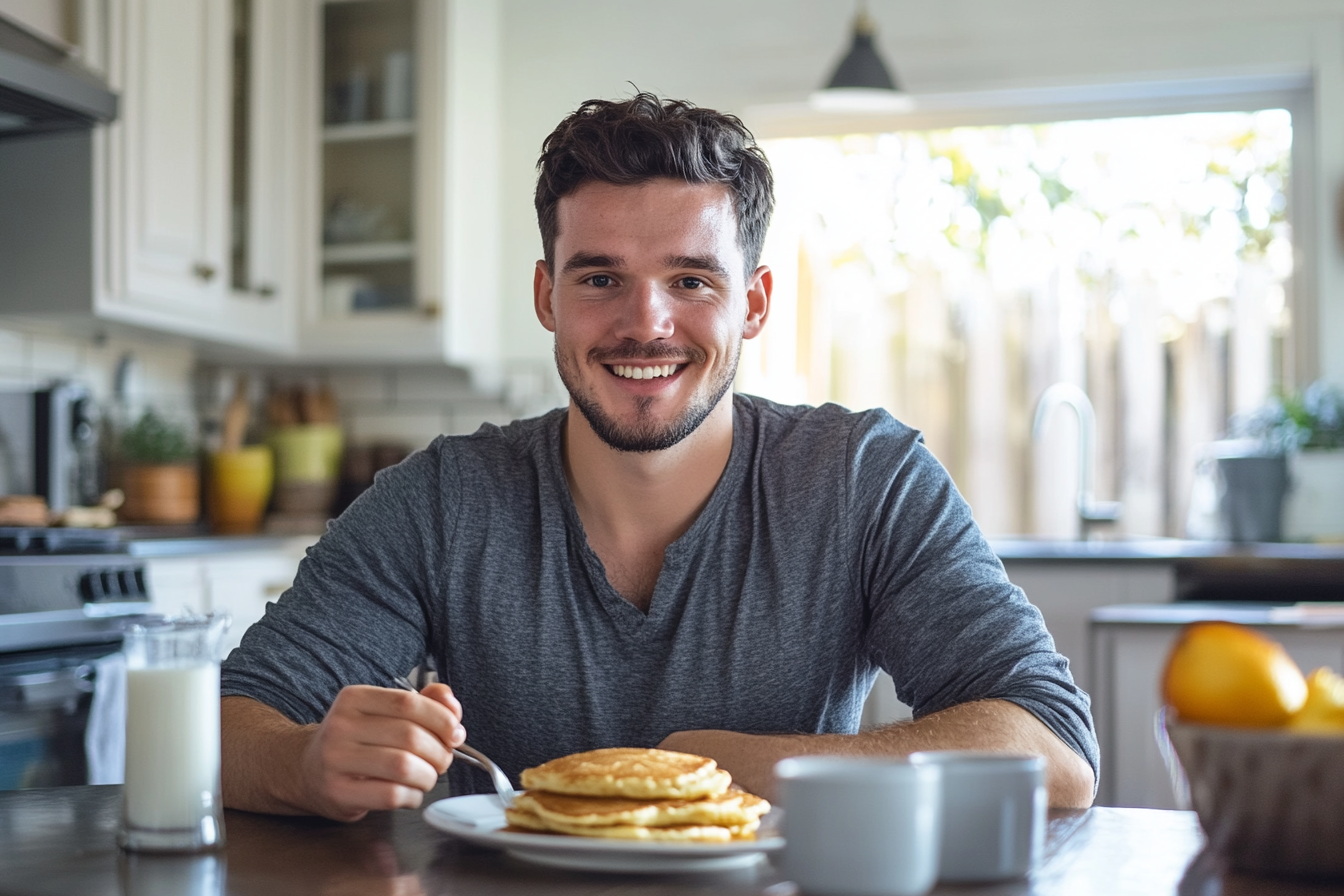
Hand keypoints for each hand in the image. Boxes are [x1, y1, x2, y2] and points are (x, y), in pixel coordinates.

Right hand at [297, 683, 465, 820]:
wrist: (307, 771)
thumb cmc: (357, 741)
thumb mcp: (384, 713)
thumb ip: (423, 703)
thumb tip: (452, 709)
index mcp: (354, 698)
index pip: (408, 703)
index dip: (441, 719)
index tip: (454, 732)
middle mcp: (341, 725)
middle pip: (410, 736)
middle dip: (439, 752)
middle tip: (442, 760)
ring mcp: (335, 759)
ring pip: (403, 766)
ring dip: (428, 775)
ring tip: (426, 776)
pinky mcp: (337, 792)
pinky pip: (391, 795)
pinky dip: (412, 796)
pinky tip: (409, 793)